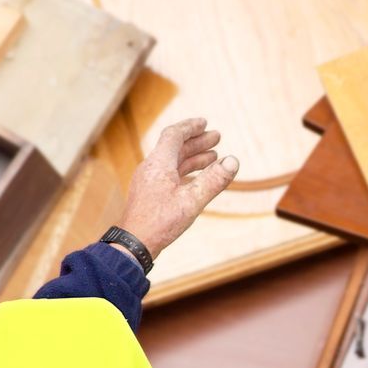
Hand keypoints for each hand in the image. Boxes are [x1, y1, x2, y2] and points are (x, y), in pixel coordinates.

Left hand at [115, 118, 240, 261]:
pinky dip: (185, 172)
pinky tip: (196, 179)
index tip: (205, 123)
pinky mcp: (149, 194)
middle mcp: (151, 168)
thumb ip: (213, 180)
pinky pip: (169, 175)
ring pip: (173, 162)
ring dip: (193, 157)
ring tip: (212, 157)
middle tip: (216, 138)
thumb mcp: (192, 201)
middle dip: (196, 142)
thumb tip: (233, 161)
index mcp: (159, 164)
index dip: (190, 127)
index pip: (174, 135)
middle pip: (175, 148)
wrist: (134, 244)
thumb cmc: (160, 222)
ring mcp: (149, 181)